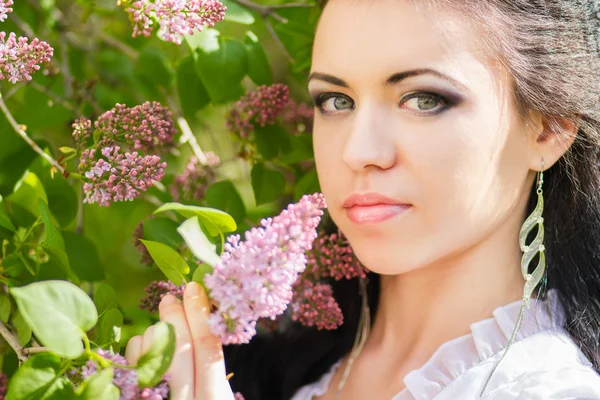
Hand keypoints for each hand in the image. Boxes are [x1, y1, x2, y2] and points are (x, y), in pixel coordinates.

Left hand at [125, 281, 234, 399]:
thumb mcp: (216, 395)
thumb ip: (210, 364)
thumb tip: (201, 315)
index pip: (208, 349)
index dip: (201, 315)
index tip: (195, 288)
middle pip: (178, 350)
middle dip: (175, 317)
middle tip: (170, 298)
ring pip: (150, 358)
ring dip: (154, 336)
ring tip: (161, 331)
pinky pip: (127, 369)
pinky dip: (134, 352)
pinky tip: (142, 347)